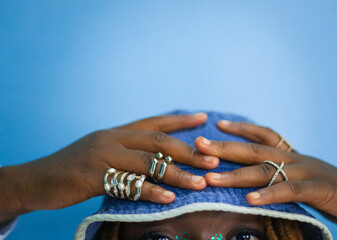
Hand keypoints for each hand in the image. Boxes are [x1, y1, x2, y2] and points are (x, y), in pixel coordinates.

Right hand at [0, 113, 218, 222]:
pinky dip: (150, 192)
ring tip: (200, 182)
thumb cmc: (74, 168)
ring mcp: (102, 156)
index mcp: (117, 132)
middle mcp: (112, 138)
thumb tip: (156, 160)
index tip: (204, 117)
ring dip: (176, 174)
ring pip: (147, 163)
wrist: (36, 179)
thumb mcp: (102, 152)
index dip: (180, 120)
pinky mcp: (92, 176)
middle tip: (213, 158)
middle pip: (157, 141)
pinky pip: (127, 184)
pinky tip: (168, 198)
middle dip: (188, 150)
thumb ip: (127, 152)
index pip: (155, 122)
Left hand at [194, 120, 336, 227]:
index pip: (263, 135)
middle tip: (199, 144)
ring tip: (211, 179)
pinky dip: (269, 195)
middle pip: (255, 149)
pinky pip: (290, 190)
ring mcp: (307, 172)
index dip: (241, 128)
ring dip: (236, 175)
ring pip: (266, 170)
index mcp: (292, 154)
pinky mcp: (319, 189)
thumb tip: (257, 180)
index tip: (218, 124)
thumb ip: (282, 175)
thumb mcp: (304, 177)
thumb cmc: (333, 191)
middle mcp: (296, 158)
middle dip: (224, 147)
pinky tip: (249, 200)